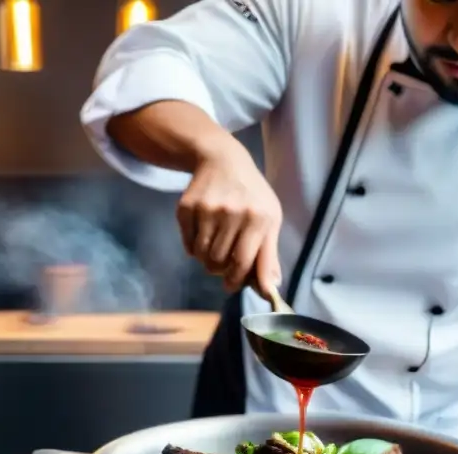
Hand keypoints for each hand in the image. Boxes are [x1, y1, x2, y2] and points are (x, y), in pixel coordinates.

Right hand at [176, 138, 282, 296]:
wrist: (222, 159)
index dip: (236, 281)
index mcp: (258, 218)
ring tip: (215, 246)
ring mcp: (207, 209)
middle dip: (220, 269)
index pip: (243, 263)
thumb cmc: (252, 195)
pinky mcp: (186, 207)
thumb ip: (269, 255)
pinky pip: (188, 244)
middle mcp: (233, 212)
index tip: (231, 286)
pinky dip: (194, 247)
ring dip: (207, 260)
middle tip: (224, 262)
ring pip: (202, 256)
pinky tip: (203, 234)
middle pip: (219, 262)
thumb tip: (269, 289)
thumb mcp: (270, 218)